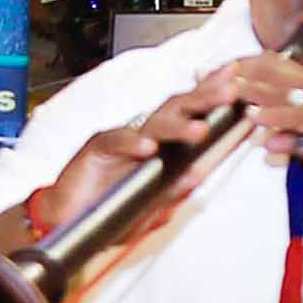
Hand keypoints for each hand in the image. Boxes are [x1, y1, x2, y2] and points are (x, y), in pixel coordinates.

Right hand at [0, 94, 219, 255]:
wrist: (65, 219)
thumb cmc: (106, 208)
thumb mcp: (148, 207)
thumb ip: (171, 193)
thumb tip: (197, 178)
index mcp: (158, 144)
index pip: (189, 114)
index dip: (211, 96)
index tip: (236, 83)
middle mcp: (141, 135)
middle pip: (176, 109)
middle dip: (204, 98)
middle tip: (230, 91)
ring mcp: (119, 140)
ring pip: (151, 124)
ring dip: (176, 125)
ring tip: (199, 129)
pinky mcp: (95, 150)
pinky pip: (116, 142)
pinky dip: (132, 145)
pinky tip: (148, 148)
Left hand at [190, 49, 302, 183]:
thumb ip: (294, 140)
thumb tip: (264, 143)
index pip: (276, 69)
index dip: (247, 66)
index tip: (218, 68)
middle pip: (272, 73)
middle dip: (239, 72)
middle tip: (206, 72)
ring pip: (281, 91)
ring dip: (250, 89)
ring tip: (221, 88)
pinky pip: (300, 116)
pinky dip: (276, 115)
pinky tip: (256, 116)